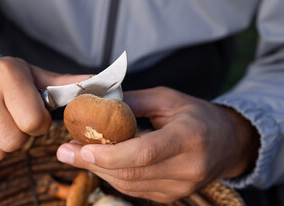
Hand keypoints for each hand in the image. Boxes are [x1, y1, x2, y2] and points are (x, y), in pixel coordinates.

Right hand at [0, 57, 89, 166]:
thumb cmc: (1, 78)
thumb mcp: (32, 75)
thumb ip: (63, 84)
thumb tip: (96, 82)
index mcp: (7, 73)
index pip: (34, 121)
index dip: (39, 124)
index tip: (32, 116)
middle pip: (14, 141)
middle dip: (20, 136)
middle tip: (13, 120)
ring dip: (2, 145)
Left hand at [56, 87, 259, 202]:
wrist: (227, 142)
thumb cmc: (197, 115)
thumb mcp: (168, 99)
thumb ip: (134, 102)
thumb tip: (100, 104)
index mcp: (188, 138)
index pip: (144, 152)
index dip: (110, 154)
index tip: (82, 148)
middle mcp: (186, 168)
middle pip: (131, 172)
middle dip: (93, 162)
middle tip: (65, 150)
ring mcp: (180, 187)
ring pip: (129, 184)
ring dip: (99, 170)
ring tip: (76, 154)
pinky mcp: (172, 195)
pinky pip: (135, 189)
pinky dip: (113, 175)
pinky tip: (99, 162)